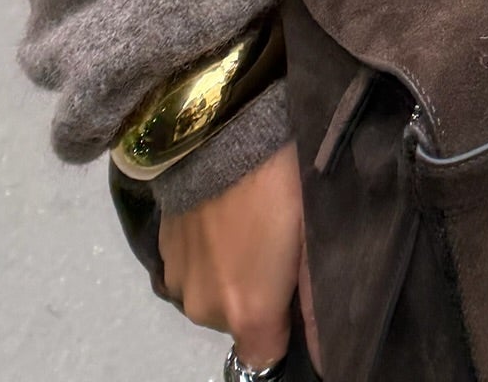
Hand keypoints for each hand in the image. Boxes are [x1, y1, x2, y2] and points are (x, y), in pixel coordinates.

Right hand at [159, 141, 319, 373]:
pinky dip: (207, 254)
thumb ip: (316, 303)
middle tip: (278, 241)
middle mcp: (205, 311)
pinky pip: (192, 271)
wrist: (216, 128)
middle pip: (239, 322)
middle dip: (259, 294)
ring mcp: (177, 283)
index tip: (295, 294)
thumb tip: (327, 359)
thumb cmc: (278, 181)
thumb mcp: (313, 234)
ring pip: (213, 295)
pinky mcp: (160, 253)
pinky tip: (222, 215)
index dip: (285, 331)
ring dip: (231, 273)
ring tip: (248, 221)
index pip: (264, 360)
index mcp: (247, 314)